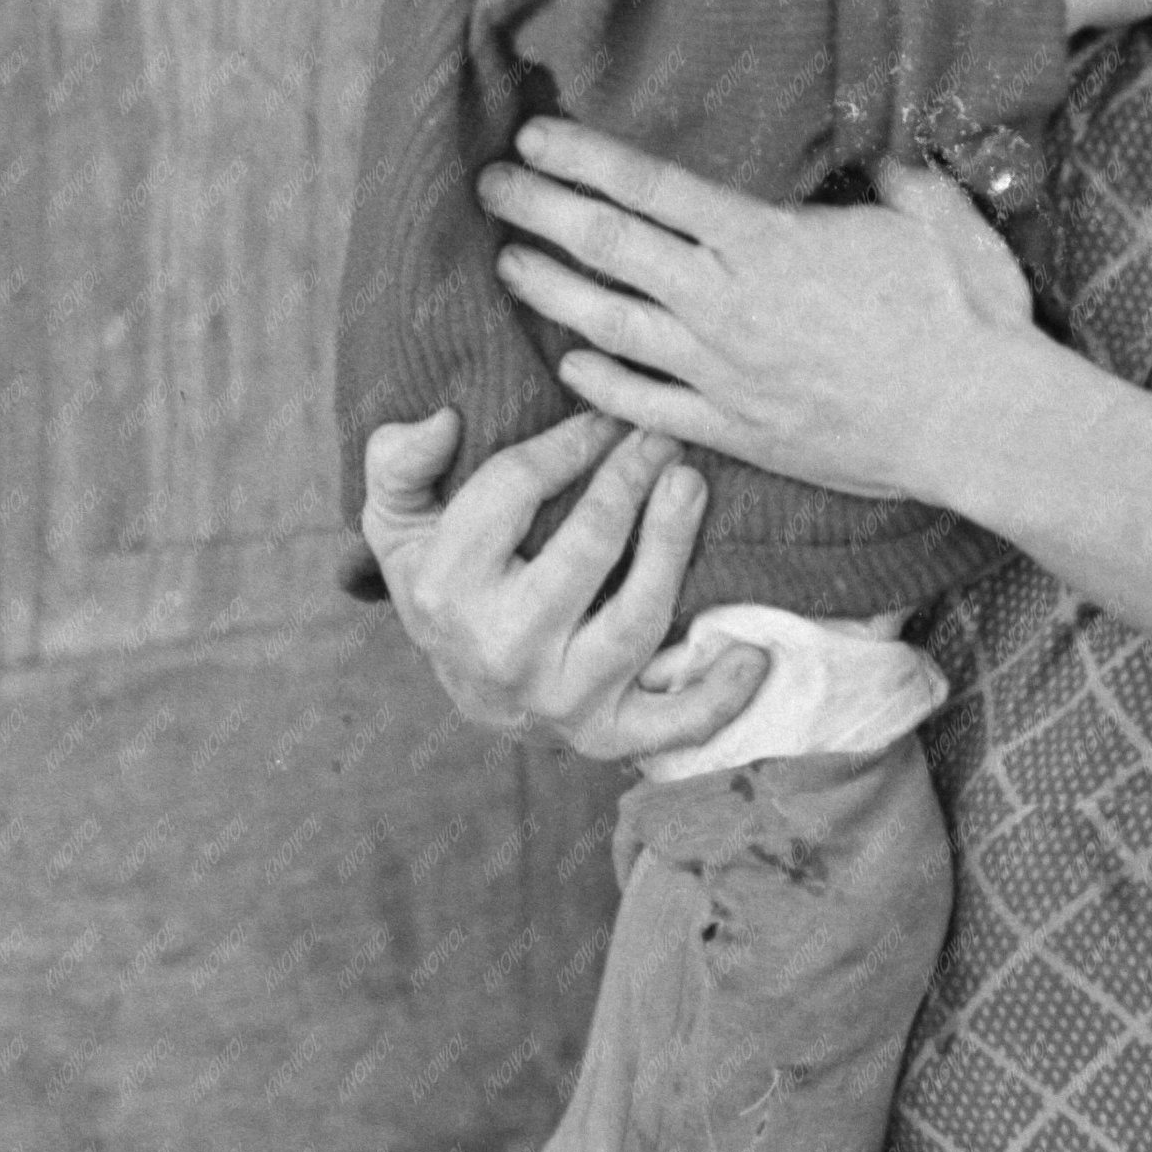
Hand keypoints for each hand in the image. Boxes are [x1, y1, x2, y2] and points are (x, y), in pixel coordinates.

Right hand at [358, 406, 768, 761]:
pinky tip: (754, 655)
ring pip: (635, 621)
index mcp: (447, 587)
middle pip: (586, 552)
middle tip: (661, 438)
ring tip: (691, 485)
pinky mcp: (605, 735)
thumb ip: (400, 464)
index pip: (515, 494)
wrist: (467, 684)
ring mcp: (560, 698)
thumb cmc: (445, 580)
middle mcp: (503, 648)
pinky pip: (671, 724)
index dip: (568, 444)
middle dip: (629, 481)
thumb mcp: (397, 520)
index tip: (605, 417)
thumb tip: (442, 421)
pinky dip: (718, 698)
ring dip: (673, 547)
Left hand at [476, 119, 1038, 507]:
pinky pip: (647, 404)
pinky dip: (601, 382)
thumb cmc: (964, 313)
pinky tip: (568, 365)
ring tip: (508, 265)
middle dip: (541, 210)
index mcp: (764, 240)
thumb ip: (889, 173)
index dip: (583, 157)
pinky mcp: (736, 430)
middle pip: (608, 246)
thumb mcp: (932, 216)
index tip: (534, 136)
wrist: (978, 421)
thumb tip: (871, 143)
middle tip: (491, 186)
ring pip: (608, 324)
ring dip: (550, 291)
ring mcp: (722, 372)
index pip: (650, 187)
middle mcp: (725, 302)